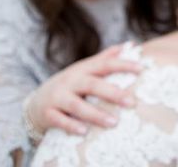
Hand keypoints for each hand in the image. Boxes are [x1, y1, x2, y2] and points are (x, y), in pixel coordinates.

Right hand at [26, 44, 141, 135]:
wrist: (36, 101)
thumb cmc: (70, 84)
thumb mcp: (85, 69)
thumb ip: (107, 57)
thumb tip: (131, 45)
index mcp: (83, 69)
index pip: (105, 64)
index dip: (123, 65)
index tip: (142, 69)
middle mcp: (70, 81)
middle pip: (93, 85)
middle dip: (113, 93)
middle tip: (132, 102)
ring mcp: (57, 97)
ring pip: (76, 105)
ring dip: (96, 114)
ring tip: (114, 122)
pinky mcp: (47, 114)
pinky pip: (59, 120)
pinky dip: (71, 126)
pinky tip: (84, 132)